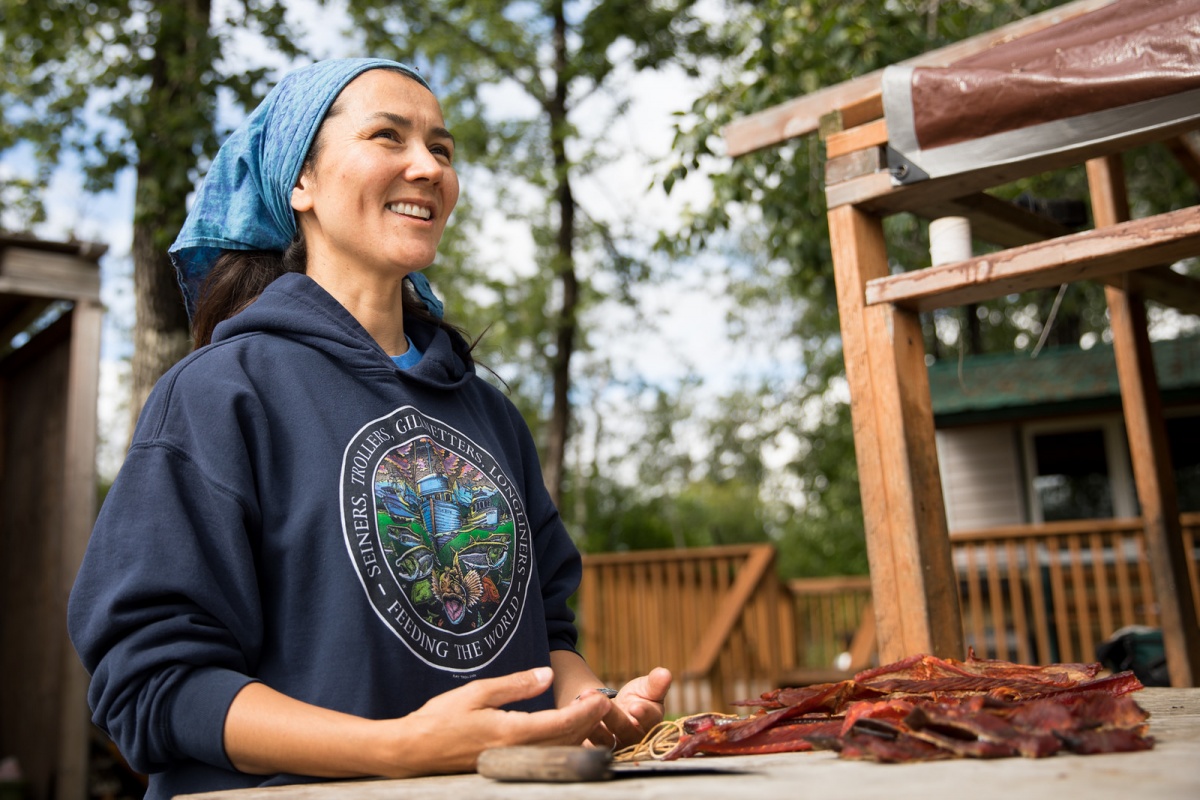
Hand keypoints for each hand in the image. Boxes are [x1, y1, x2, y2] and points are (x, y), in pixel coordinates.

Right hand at [225, 667, 611, 779]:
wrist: (409, 752)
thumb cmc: (438, 720)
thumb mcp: (477, 693)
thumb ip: (515, 685)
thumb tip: (547, 674)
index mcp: (510, 733)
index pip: (560, 724)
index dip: (586, 712)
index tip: (602, 697)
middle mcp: (514, 753)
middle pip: (563, 740)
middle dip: (588, 723)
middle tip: (606, 704)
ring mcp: (508, 763)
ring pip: (554, 750)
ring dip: (575, 734)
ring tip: (591, 715)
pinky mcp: (502, 766)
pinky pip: (538, 755)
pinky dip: (556, 742)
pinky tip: (563, 731)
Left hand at [581, 667, 672, 749]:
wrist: (615, 712)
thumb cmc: (637, 699)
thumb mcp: (646, 689)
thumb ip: (655, 684)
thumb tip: (665, 673)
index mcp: (652, 724)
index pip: (651, 721)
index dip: (644, 714)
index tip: (635, 706)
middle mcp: (635, 741)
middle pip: (624, 729)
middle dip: (613, 715)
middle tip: (603, 700)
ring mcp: (616, 748)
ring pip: (604, 738)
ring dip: (593, 720)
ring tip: (585, 698)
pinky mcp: (597, 750)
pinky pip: (588, 742)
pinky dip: (579, 727)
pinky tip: (573, 710)